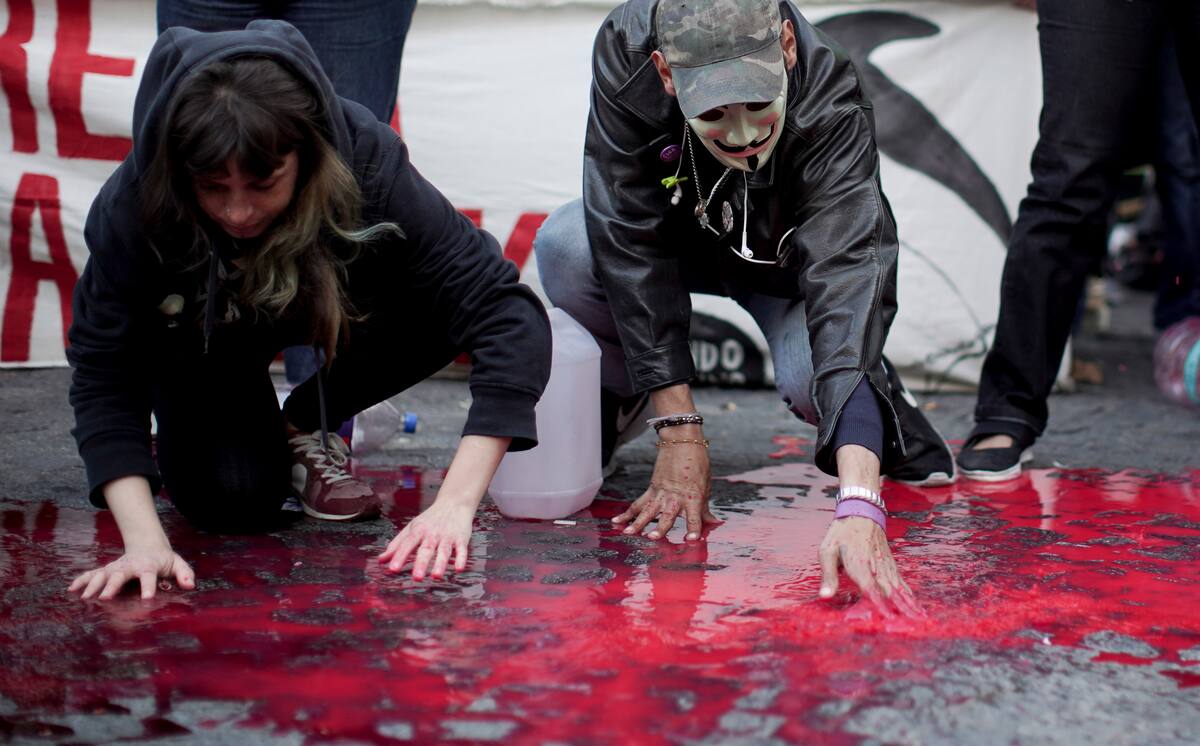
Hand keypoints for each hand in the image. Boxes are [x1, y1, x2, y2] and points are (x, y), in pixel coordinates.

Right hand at [68, 545, 194, 599]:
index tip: (147, 598)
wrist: (147, 546)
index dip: (148, 586)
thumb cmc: (163, 560)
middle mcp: (129, 566)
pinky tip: (71, 589)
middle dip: (112, 585)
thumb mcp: (177, 563)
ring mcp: (116, 567)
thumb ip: (185, 574)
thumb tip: (190, 586)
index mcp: (148, 565)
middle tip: (105, 598)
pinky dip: (81, 580)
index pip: (149, 576)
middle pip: (120, 575)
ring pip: (102, 574)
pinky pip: (92, 574)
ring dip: (93, 584)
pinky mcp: (106, 569)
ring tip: (85, 597)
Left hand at [378, 500, 474, 579]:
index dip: (400, 556)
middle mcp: (432, 534)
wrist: (454, 502)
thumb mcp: (412, 527)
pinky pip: (462, 550)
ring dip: (440, 564)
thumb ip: (397, 544)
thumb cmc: (430, 518)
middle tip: (416, 578)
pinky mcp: (461, 538)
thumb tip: (381, 560)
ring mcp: (448, 536)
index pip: (408, 544)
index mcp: (418, 530)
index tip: (393, 569)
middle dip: (421, 563)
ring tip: (436, 576)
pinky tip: (459, 569)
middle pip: (426, 549)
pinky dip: (461, 559)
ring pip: (444, 551)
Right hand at [612, 441, 718, 539]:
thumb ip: (705, 509)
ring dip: (637, 522)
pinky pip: (638, 503)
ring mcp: (662, 493)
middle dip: (660, 527)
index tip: (691, 540)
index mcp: (693, 497)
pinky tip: (617, 521)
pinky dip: (627, 513)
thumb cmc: (697, 463)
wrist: (682, 442)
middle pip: (667, 516)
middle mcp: (676, 497)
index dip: (693, 529)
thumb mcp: (705, 487)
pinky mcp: (652, 489)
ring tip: (629, 532)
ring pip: (648, 511)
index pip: (695, 517)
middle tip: (653, 537)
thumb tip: (714, 523)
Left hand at [818, 517, 919, 617]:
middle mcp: (875, 567)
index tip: (888, 620)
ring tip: (918, 621)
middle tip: (907, 628)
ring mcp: (885, 566)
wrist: (861, 512)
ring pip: (898, 589)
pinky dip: (908, 594)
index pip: (870, 590)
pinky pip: (901, 582)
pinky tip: (915, 605)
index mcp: (859, 565)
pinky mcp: (890, 564)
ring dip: (908, 605)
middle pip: (888, 593)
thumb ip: (828, 576)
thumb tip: (825, 597)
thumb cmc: (841, 533)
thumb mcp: (827, 551)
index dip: (879, 605)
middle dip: (898, 611)